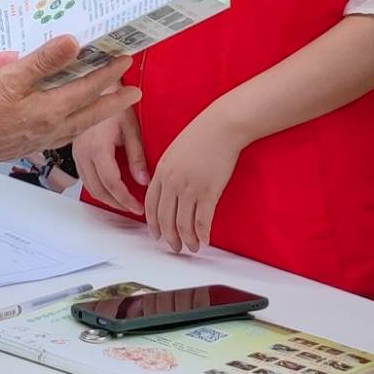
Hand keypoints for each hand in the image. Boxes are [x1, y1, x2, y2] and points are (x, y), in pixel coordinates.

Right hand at [0, 39, 136, 176]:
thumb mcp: (11, 78)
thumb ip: (44, 61)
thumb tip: (74, 43)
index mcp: (51, 110)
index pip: (89, 87)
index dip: (109, 72)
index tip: (125, 59)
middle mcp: (51, 128)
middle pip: (91, 112)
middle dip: (114, 101)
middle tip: (134, 94)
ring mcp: (40, 139)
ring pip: (78, 126)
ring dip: (96, 115)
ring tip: (108, 108)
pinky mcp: (27, 145)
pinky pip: (62, 135)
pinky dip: (73, 126)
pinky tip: (68, 124)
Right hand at [73, 107, 147, 216]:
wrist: (95, 88)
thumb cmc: (114, 100)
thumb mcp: (131, 127)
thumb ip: (137, 156)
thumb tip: (143, 181)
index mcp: (97, 148)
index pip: (112, 183)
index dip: (125, 199)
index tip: (138, 207)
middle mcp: (83, 154)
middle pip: (98, 190)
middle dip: (117, 203)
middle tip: (134, 208)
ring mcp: (77, 154)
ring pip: (90, 187)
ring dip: (107, 198)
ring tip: (125, 201)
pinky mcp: (76, 153)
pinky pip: (85, 178)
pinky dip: (98, 188)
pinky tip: (111, 188)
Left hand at [137, 112, 246, 255]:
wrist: (222, 126)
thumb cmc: (202, 134)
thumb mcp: (175, 151)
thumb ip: (168, 171)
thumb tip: (168, 191)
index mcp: (161, 171)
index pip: (151, 205)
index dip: (153, 224)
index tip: (156, 234)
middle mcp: (172, 182)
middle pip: (165, 219)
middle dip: (169, 237)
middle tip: (175, 247)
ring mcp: (190, 188)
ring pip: (183, 224)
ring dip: (187, 240)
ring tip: (191, 247)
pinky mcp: (208, 192)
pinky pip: (202, 221)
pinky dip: (203, 234)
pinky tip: (205, 240)